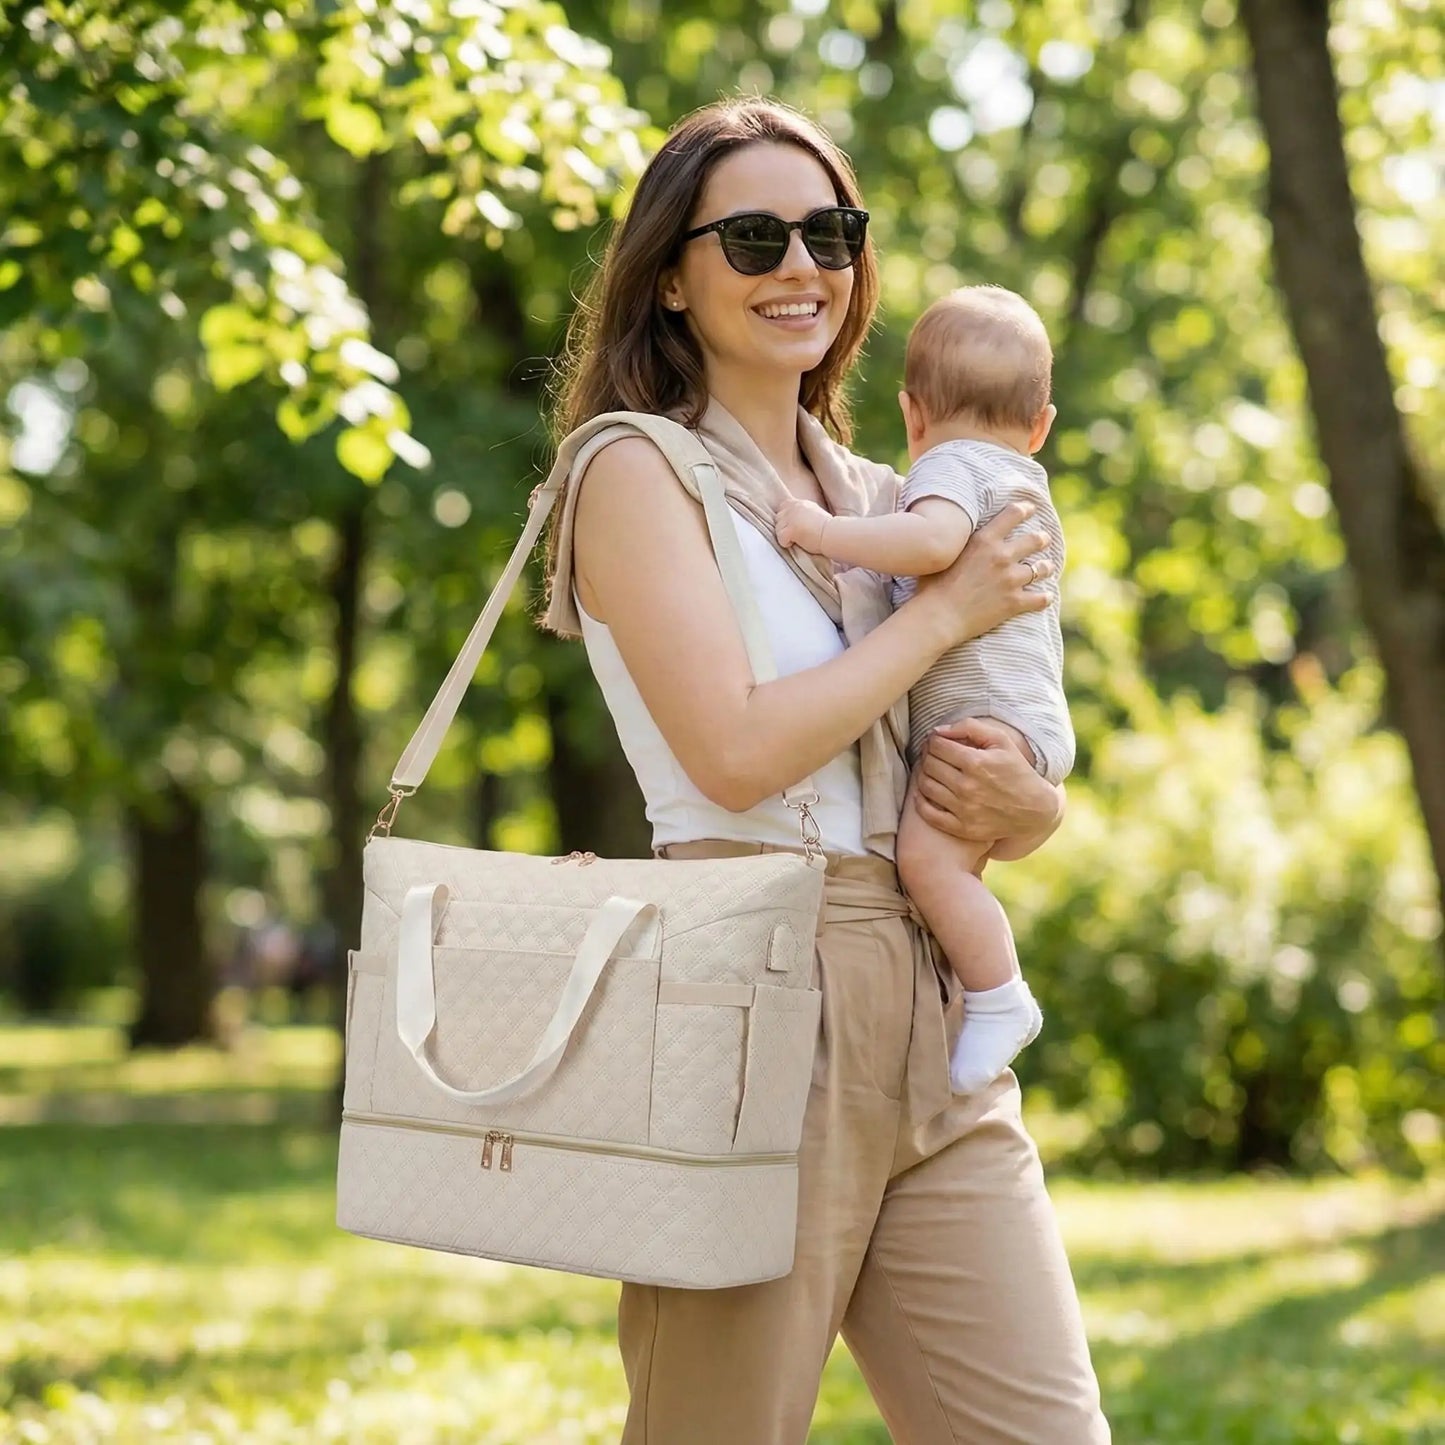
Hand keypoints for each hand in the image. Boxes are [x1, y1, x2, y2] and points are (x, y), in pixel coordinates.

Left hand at [776, 497, 830, 553]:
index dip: (786, 518)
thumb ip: (802, 512)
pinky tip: (798, 543)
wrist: (834, 534)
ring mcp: (791, 518)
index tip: (795, 525)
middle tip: (797, 534)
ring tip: (799, 539)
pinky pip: (780, 539)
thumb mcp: (814, 513)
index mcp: (800, 503)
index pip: (783, 507)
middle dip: (784, 527)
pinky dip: (787, 544)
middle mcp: (793, 507)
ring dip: (785, 536)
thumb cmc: (828, 528)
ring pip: (778, 529)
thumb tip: (794, 520)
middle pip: (778, 518)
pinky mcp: (790, 529)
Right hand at [911, 500, 1051, 646]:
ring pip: (1041, 569)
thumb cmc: (932, 586)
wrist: (938, 616)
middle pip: (1034, 540)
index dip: (1025, 509)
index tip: (1031, 509)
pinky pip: (1040, 598)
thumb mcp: (946, 554)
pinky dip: (1044, 597)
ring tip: (1047, 567)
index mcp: (984, 540)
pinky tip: (1046, 597)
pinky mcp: (1014, 602)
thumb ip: (962, 542)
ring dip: (1045, 567)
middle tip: (1044, 539)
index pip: (1013, 514)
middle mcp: (1001, 556)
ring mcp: (1010, 580)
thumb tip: (960, 533)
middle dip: (1042, 538)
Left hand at [912, 717, 1063, 848]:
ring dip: (923, 774)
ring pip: (924, 786)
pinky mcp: (961, 828)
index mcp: (976, 763)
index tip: (937, 742)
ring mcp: (963, 810)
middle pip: (928, 764)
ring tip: (932, 771)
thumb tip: (939, 730)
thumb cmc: (1016, 770)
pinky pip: (927, 813)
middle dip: (927, 755)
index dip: (933, 740)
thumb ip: (970, 727)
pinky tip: (926, 792)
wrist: (1034, 810)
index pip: (937, 746)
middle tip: (934, 755)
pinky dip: (920, 800)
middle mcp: (967, 787)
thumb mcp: (1001, 741)